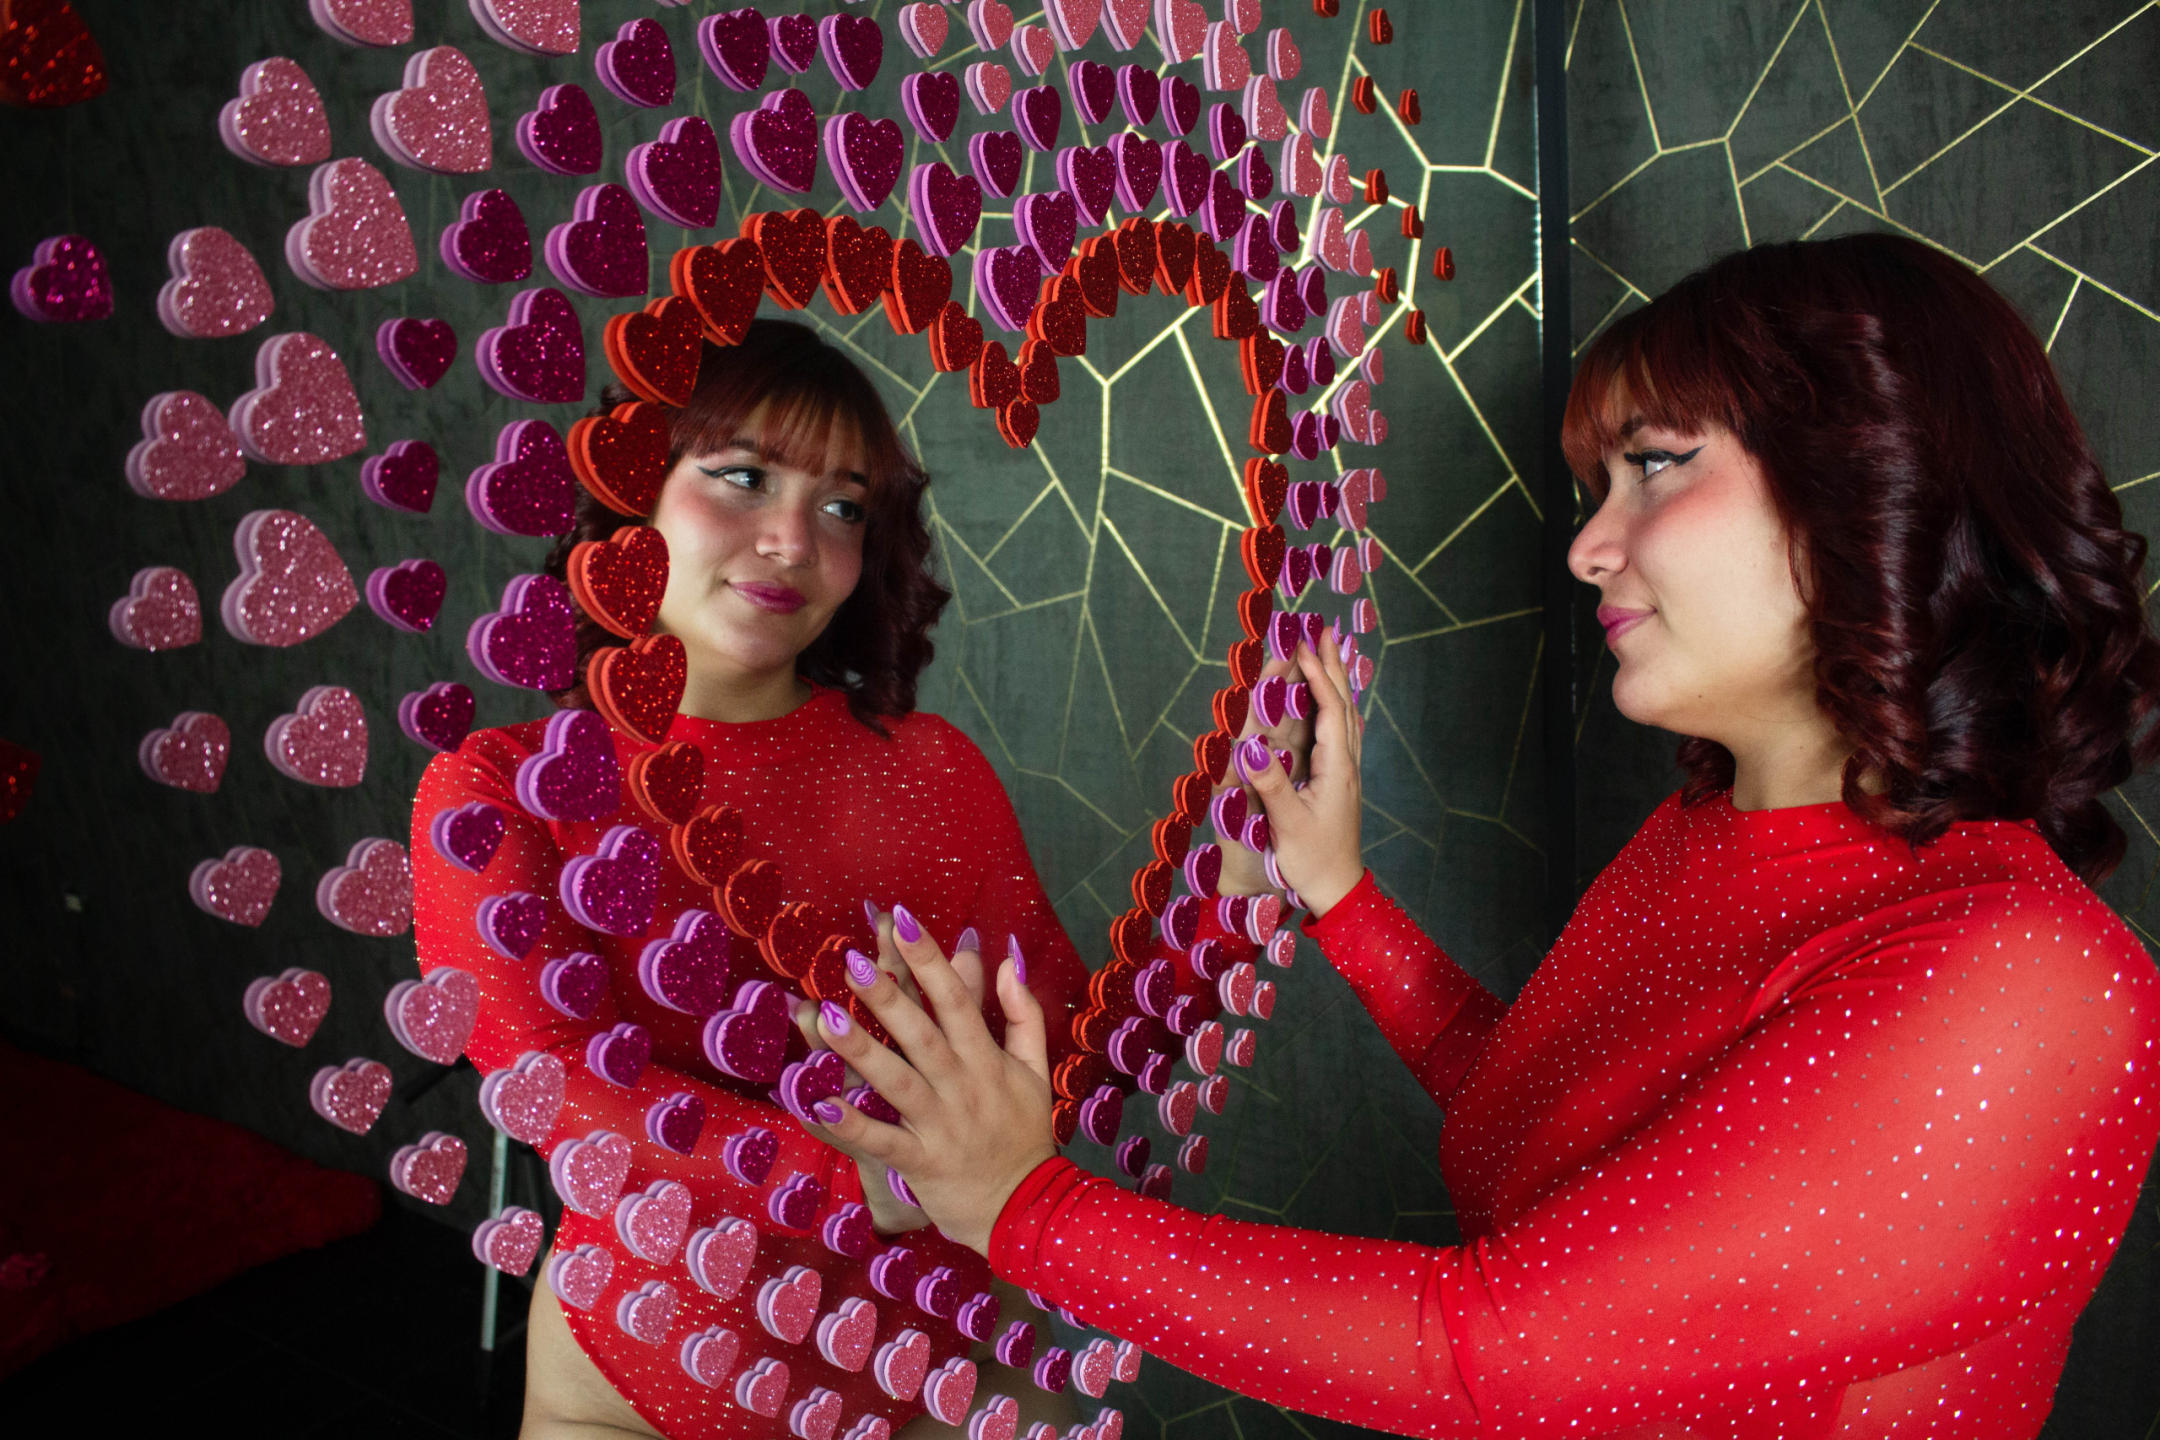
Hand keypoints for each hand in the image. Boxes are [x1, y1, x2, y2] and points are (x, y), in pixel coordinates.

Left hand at [803, 917, 1055, 1256]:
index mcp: (987, 1060)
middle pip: (922, 1035)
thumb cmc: (1023, 1134)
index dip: (930, 960)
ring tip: (825, 1018)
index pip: (958, 1000)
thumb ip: (1023, 1014)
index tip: (903, 920)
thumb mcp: (1035, 1070)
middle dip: (888, 997)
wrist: (1026, 1210)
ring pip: (897, 1082)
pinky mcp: (920, 1163)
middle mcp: (962, 1086)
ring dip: (860, 1051)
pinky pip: (880, 1143)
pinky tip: (816, 1104)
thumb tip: (1008, 960)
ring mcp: (940, 1125)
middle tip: (852, 961)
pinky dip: (849, 1125)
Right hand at [1237, 629, 1363, 914]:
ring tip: (1329, 654)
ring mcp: (1347, 773)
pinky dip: (1337, 706)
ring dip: (1337, 682)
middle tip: (1323, 632)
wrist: (1339, 890)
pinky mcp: (1341, 782)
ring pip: (1347, 716)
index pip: (1330, 711)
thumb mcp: (1287, 823)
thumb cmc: (1312, 859)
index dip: (1317, 676)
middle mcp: (1347, 765)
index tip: (1302, 646)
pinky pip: (1344, 732)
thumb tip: (1250, 745)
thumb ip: (1270, 783)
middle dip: (1332, 667)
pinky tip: (1334, 704)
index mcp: (1337, 769)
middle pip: (1344, 705)